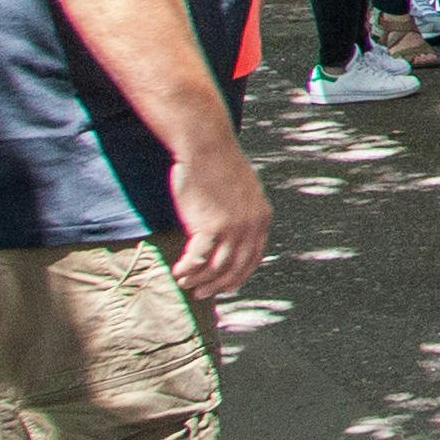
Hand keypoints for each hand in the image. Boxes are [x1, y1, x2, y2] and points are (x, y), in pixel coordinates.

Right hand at [165, 137, 272, 296]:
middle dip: (217, 286)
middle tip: (200, 293)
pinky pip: (198, 259)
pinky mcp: (210, 226)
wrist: (207, 146)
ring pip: (215, 268)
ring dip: (198, 280)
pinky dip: (187, 270)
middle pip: (235, 269)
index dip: (238, 277)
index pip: (253, 259)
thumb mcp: (242, 192)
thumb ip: (243, 214)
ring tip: (184, 283)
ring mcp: (232, 228)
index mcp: (262, 218)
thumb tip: (234, 234)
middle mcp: (251, 227)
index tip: (226, 288)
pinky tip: (177, 272)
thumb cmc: (218, 166)